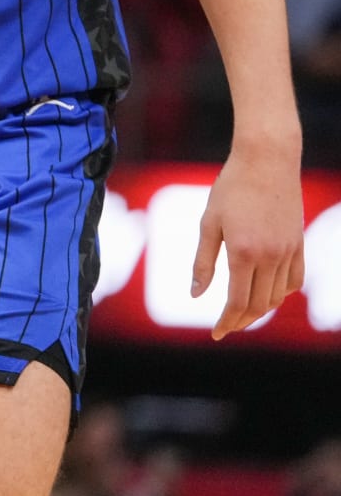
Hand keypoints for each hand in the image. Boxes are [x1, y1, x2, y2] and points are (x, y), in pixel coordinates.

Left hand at [192, 143, 303, 339]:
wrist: (267, 161)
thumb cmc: (230, 189)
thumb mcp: (209, 223)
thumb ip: (203, 262)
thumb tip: (196, 296)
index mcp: (244, 253)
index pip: (237, 302)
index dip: (226, 322)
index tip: (215, 334)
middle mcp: (271, 257)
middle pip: (259, 305)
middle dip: (241, 321)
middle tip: (225, 328)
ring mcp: (289, 252)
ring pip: (278, 297)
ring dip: (261, 310)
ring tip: (241, 314)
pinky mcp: (299, 245)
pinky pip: (294, 280)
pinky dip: (281, 294)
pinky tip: (267, 294)